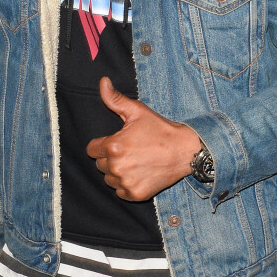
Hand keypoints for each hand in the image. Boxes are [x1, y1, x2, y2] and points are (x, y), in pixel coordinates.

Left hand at [86, 77, 200, 200]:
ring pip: (109, 179)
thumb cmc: (159, 129)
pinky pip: (120, 192)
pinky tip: (140, 173)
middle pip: (100, 165)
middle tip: (130, 150)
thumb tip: (102, 81)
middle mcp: (117, 166)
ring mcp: (126, 182)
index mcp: (113, 146)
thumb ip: (114, 98)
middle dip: (110, 158)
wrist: (184, 150)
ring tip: (136, 161)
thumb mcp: (137, 110)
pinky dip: (127, 185)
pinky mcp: (135, 194)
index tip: (118, 142)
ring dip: (117, 172)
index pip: (91, 150)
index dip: (103, 144)